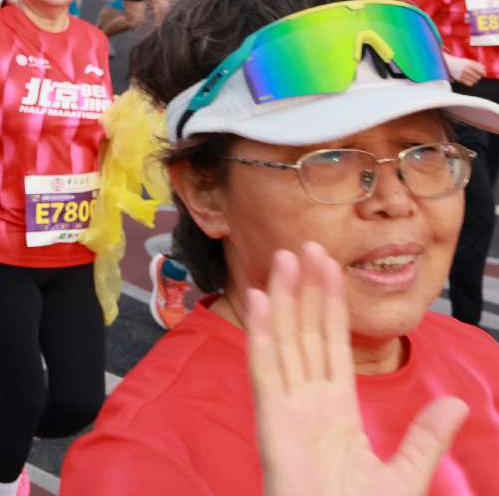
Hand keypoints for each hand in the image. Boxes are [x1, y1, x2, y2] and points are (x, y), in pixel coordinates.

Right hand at [247, 242, 467, 495]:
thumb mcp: (405, 477)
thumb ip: (425, 437)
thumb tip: (458, 403)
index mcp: (336, 411)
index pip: (332, 345)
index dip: (330, 305)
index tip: (327, 265)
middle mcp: (307, 402)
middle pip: (305, 334)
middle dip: (304, 290)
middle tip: (303, 245)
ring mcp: (287, 409)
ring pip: (284, 343)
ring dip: (281, 300)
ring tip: (282, 260)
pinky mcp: (272, 422)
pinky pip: (265, 372)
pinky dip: (260, 336)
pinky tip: (258, 303)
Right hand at [449, 56, 484, 86]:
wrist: (447, 63)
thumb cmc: (460, 62)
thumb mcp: (468, 61)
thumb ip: (477, 64)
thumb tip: (484, 68)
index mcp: (468, 63)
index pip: (480, 70)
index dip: (484, 73)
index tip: (484, 74)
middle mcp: (465, 68)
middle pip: (478, 76)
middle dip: (478, 77)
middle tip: (476, 76)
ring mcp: (462, 73)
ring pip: (474, 80)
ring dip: (475, 80)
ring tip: (472, 78)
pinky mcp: (459, 78)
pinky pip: (470, 84)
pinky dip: (471, 83)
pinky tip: (469, 81)